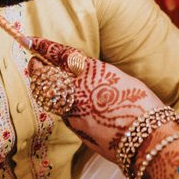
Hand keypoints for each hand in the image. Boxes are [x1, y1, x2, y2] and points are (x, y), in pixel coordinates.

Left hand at [27, 37, 161, 160]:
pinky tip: (73, 107)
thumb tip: (84, 78)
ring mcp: (74, 112)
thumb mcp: (120, 80)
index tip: (30, 40)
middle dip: (37, 69)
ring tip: (50, 84)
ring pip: (52, 97)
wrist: (148, 138)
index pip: (61, 55)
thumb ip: (97, 77)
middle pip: (45, 77)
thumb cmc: (142, 106)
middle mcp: (79, 91)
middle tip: (34, 63)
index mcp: (93, 72)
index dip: (44, 46)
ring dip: (49, 89)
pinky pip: (64, 115)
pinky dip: (64, 108)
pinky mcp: (76, 130)